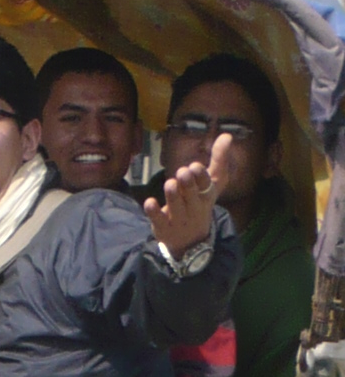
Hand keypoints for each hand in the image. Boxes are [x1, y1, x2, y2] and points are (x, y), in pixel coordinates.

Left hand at [146, 132, 233, 254]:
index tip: (195, 166)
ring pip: (175, 206)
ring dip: (173, 195)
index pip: (206, 185)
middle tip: (182, 172)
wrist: (192, 242)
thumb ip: (218, 159)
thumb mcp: (212, 184)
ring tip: (170, 183)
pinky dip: (154, 211)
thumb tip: (227, 135)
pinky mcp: (164, 227)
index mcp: (206, 195)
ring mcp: (179, 218)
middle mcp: (194, 207)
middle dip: (188, 184)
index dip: (201, 176)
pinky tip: (149, 202)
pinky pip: (158, 219)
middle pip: (191, 195)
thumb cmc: (200, 203)